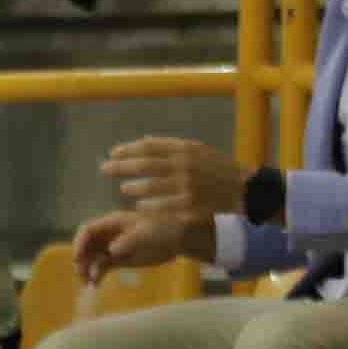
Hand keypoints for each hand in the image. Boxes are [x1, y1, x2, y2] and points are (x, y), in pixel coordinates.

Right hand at [72, 209, 207, 282]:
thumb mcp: (147, 233)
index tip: (78, 259)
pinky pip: (100, 268)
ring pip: (91, 259)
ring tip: (89, 283)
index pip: (87, 230)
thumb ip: (128, 240)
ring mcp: (112, 247)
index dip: (79, 243)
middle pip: (85, 246)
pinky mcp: (118, 260)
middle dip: (81, 260)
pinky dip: (95, 277)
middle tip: (82, 275)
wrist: (178, 240)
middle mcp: (109, 234)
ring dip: (86, 271)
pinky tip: (95, 285)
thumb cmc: (164, 230)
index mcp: (113, 222)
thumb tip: (110, 250)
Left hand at [104, 135, 250, 222]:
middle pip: (145, 165)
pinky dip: (148, 205)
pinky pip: (161, 206)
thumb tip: (143, 141)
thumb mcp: (197, 150)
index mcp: (185, 149)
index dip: (128, 150)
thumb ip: (171, 146)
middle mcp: (184, 165)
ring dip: (134, 187)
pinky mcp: (188, 205)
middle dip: (121, 166)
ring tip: (123, 188)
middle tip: (105, 168)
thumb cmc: (216, 168)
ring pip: (150, 186)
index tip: (112, 152)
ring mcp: (186, 185)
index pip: (149, 147)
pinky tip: (139, 206)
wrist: (242, 188)